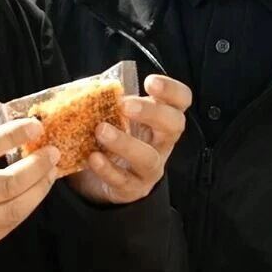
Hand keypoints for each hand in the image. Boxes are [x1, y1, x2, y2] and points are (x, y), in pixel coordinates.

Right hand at [0, 120, 60, 271]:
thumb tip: (4, 142)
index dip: (11, 137)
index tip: (35, 126)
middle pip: (5, 185)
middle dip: (36, 167)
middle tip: (52, 153)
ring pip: (13, 210)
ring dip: (38, 190)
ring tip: (50, 174)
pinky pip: (6, 226)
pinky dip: (24, 208)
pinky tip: (32, 195)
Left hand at [66, 74, 191, 205]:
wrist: (101, 180)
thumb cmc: (113, 136)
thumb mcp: (116, 114)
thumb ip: (109, 98)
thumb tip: (90, 84)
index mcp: (161, 118)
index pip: (181, 100)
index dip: (171, 90)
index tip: (149, 82)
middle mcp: (162, 143)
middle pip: (174, 126)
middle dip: (152, 113)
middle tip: (125, 105)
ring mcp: (150, 169)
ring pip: (149, 158)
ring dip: (126, 143)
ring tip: (101, 131)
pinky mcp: (132, 189)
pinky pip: (124, 180)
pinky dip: (108, 169)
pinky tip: (93, 157)